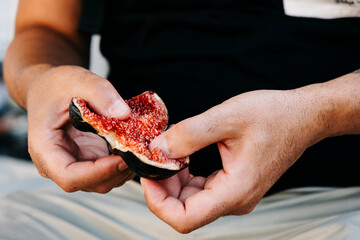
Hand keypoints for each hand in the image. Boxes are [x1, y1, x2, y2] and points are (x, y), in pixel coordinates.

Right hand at [26, 65, 134, 192]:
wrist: (50, 88)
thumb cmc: (56, 84)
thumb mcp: (77, 79)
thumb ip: (100, 93)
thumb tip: (124, 114)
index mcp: (45, 149)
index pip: (70, 176)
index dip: (99, 173)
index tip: (123, 157)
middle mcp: (58, 163)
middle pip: (92, 182)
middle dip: (119, 170)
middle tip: (141, 150)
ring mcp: (76, 164)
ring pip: (105, 180)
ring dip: (126, 168)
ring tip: (142, 146)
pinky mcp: (90, 160)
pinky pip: (110, 170)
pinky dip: (126, 162)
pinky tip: (137, 146)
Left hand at [141, 88, 327, 232]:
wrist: (303, 117)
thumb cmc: (274, 115)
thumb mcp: (227, 117)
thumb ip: (189, 135)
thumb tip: (158, 149)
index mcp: (235, 191)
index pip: (184, 218)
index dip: (157, 201)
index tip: (147, 174)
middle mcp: (235, 200)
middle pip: (184, 210)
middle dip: (162, 187)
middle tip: (153, 158)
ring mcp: (236, 195)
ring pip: (191, 201)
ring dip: (173, 181)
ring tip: (167, 154)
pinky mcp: (235, 185)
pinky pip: (202, 190)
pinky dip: (186, 177)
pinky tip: (183, 157)